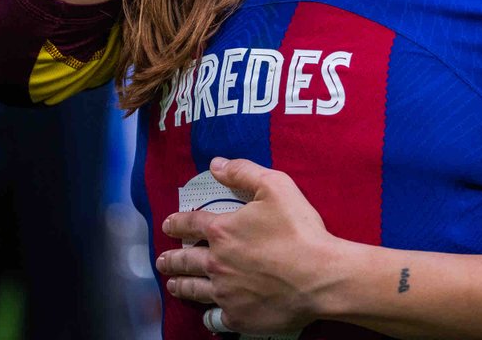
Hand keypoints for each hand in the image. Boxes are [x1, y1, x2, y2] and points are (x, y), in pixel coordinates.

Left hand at [156, 157, 342, 335]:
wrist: (319, 276)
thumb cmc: (299, 231)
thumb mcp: (276, 187)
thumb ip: (244, 172)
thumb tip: (216, 164)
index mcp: (223, 231)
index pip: (191, 224)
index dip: (177, 223)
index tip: (168, 225)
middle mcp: (217, 263)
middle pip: (185, 260)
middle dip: (171, 258)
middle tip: (162, 260)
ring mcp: (225, 292)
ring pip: (194, 289)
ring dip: (181, 285)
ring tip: (173, 284)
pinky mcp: (238, 316)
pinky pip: (214, 317)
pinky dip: (208, 315)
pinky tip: (207, 314)